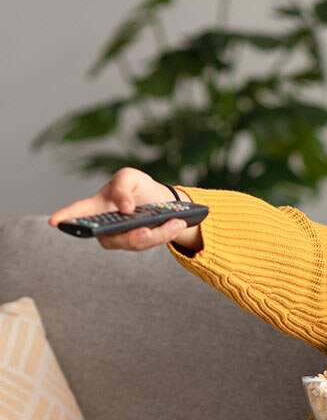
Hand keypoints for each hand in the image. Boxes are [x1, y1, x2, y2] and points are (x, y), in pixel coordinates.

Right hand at [49, 167, 196, 251]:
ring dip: (158, 235)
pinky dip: (166, 233)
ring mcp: (123, 237)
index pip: (79, 212)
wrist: (160, 200)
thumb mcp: (129, 177)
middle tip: (146, 231)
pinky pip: (151, 242)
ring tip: (176, 223)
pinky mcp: (140, 242)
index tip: (55, 222)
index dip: (66, 217)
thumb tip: (124, 207)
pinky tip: (178, 225)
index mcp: (97, 206)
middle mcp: (107, 226)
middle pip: (112, 237)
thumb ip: (122, 187)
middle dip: (130, 237)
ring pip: (136, 242)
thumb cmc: (137, 187)